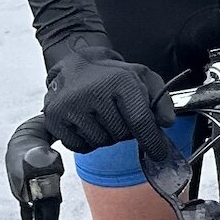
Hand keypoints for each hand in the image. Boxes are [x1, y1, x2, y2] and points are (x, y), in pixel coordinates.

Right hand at [42, 33, 175, 155]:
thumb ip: (161, 100)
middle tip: (119, 115)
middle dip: (126, 131)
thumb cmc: (113, 75)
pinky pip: (79, 147)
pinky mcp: (53, 118)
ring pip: (101, 142)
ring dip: (106, 136)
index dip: (152, 141)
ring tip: (102, 116)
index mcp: (120, 81)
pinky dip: (87, 141)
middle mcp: (92, 92)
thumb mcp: (144, 79)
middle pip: (121, 135)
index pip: (139, 121)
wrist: (78, 66)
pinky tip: (87, 122)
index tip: (159, 153)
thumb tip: (165, 123)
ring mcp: (69, 105)